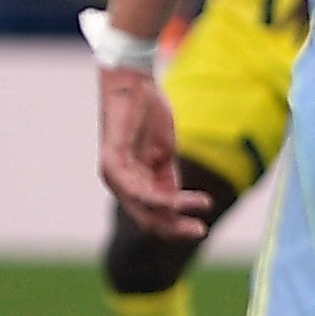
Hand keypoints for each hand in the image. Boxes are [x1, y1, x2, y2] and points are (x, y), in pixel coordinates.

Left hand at [100, 70, 208, 235]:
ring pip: (144, 207)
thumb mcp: (163, 151)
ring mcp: (113, 174)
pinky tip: (181, 200)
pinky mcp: (112, 162)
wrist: (132, 83)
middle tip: (200, 232)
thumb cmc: (147, 112)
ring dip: (172, 215)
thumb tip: (175, 201)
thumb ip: (166, 177)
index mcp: (132, 180)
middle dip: (174, 228)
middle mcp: (119, 182)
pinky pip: (138, 190)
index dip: (176, 223)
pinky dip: (162, 198)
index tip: (202, 227)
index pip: (153, 212)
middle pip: (147, 216)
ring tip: (200, 213)